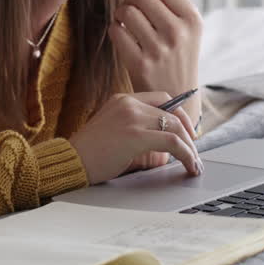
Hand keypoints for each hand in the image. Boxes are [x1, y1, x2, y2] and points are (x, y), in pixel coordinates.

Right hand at [68, 92, 203, 183]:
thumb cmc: (89, 152)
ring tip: (194, 163)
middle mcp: (128, 103)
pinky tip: (188, 165)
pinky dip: (186, 154)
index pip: (162, 99)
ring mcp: (132, 117)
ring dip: (190, 147)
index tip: (187, 133)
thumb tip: (163, 142)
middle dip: (189, 134)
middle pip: (172, 113)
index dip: (180, 116)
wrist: (70, 160)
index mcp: (122, 99)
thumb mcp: (112, 129)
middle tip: (194, 151)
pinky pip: (172, 142)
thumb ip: (135, 127)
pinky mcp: (135, 135)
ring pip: (175, 127)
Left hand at [108, 0, 202, 106]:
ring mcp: (159, 49)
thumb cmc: (177, 53)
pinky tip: (123, 36)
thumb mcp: (185, 26)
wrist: (177, 95)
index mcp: (192, 19)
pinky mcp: (139, 64)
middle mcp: (178, 32)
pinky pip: (115, 31)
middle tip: (133, 9)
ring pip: (126, 11)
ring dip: (121, 13)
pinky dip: (115, 30)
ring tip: (127, 22)